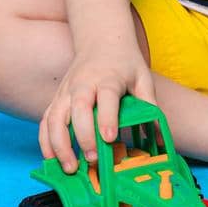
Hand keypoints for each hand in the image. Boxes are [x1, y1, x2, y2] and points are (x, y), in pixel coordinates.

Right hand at [39, 46, 157, 174]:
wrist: (101, 39)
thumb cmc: (124, 62)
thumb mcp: (142, 78)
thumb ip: (150, 106)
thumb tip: (162, 137)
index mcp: (108, 78)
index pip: (107, 97)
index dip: (107, 118)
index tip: (110, 138)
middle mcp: (83, 84)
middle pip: (78, 109)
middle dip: (83, 136)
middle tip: (92, 159)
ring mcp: (66, 91)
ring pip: (55, 117)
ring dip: (59, 144)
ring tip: (69, 167)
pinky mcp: (56, 98)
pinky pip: (45, 120)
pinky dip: (45, 141)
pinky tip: (51, 159)